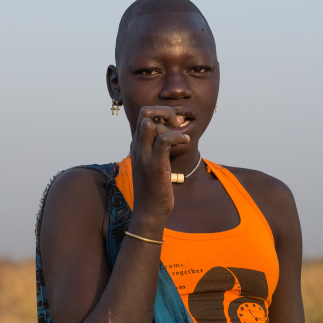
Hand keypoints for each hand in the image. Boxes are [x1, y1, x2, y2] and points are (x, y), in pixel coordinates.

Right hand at [129, 106, 189, 220]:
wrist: (149, 211)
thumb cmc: (155, 188)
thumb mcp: (154, 163)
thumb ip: (158, 148)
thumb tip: (170, 136)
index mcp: (137, 145)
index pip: (143, 115)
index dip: (160, 114)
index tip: (173, 126)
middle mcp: (137, 147)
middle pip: (144, 113)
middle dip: (164, 112)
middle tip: (176, 126)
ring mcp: (144, 156)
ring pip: (150, 124)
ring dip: (170, 127)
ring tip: (181, 139)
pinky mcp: (155, 165)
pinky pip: (164, 140)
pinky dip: (177, 136)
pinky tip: (186, 142)